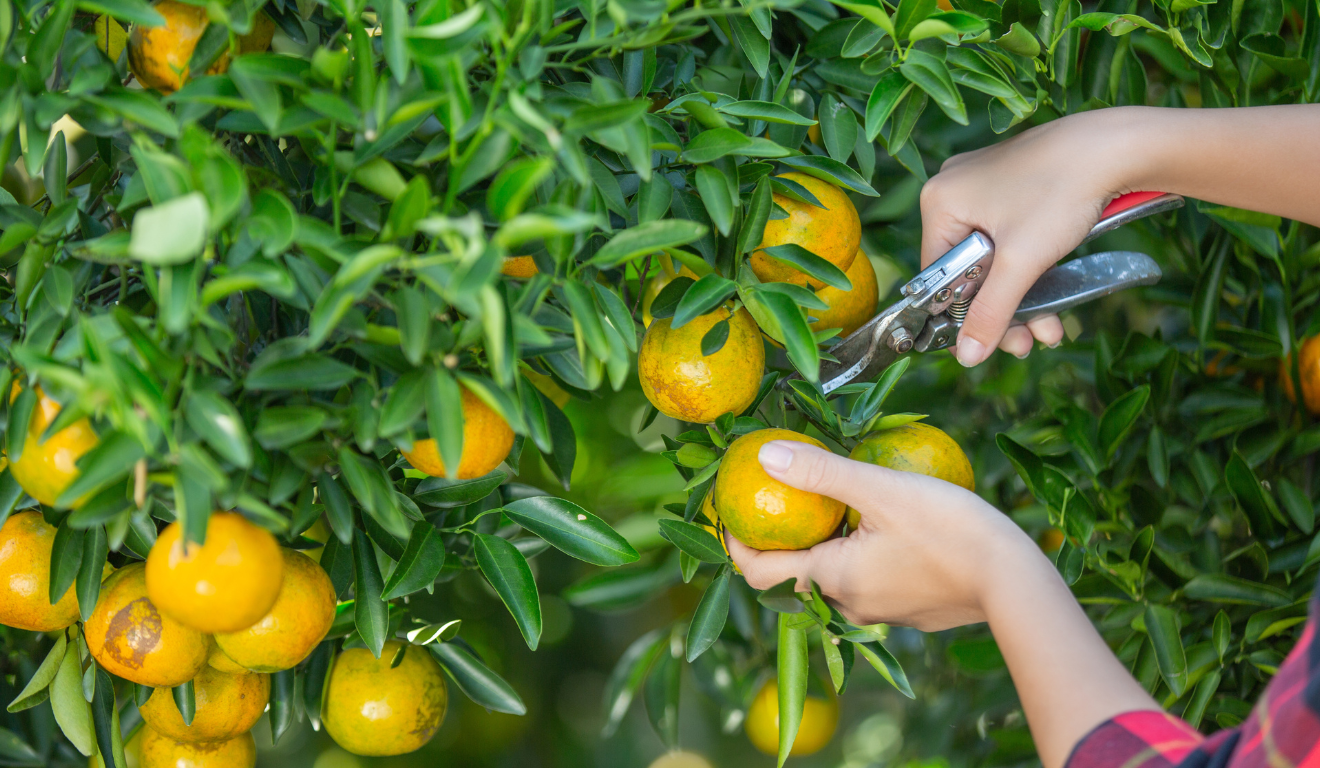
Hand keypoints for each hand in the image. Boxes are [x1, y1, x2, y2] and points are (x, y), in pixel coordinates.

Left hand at [724, 439, 1044, 631]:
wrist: (1018, 583)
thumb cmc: (949, 530)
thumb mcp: (880, 489)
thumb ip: (821, 472)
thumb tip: (765, 453)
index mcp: (832, 579)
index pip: (759, 572)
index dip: (735, 544)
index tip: (728, 513)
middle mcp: (849, 606)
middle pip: (795, 576)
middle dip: (781, 540)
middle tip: (778, 497)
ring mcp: (883, 613)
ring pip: (835, 579)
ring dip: (823, 546)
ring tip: (830, 504)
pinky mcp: (912, 610)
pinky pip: (869, 582)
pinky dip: (858, 555)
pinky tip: (878, 524)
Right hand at [919, 109, 1141, 365]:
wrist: (1117, 146)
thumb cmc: (1061, 193)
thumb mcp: (1022, 262)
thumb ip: (991, 312)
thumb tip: (967, 358)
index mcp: (939, 201)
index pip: (938, 274)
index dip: (963, 313)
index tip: (989, 342)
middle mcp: (954, 188)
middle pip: (968, 271)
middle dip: (1002, 310)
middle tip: (1026, 342)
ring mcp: (984, 184)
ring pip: (994, 259)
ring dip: (1022, 297)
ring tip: (1049, 328)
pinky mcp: (1013, 184)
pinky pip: (1010, 238)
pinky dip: (1029, 268)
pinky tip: (1054, 293)